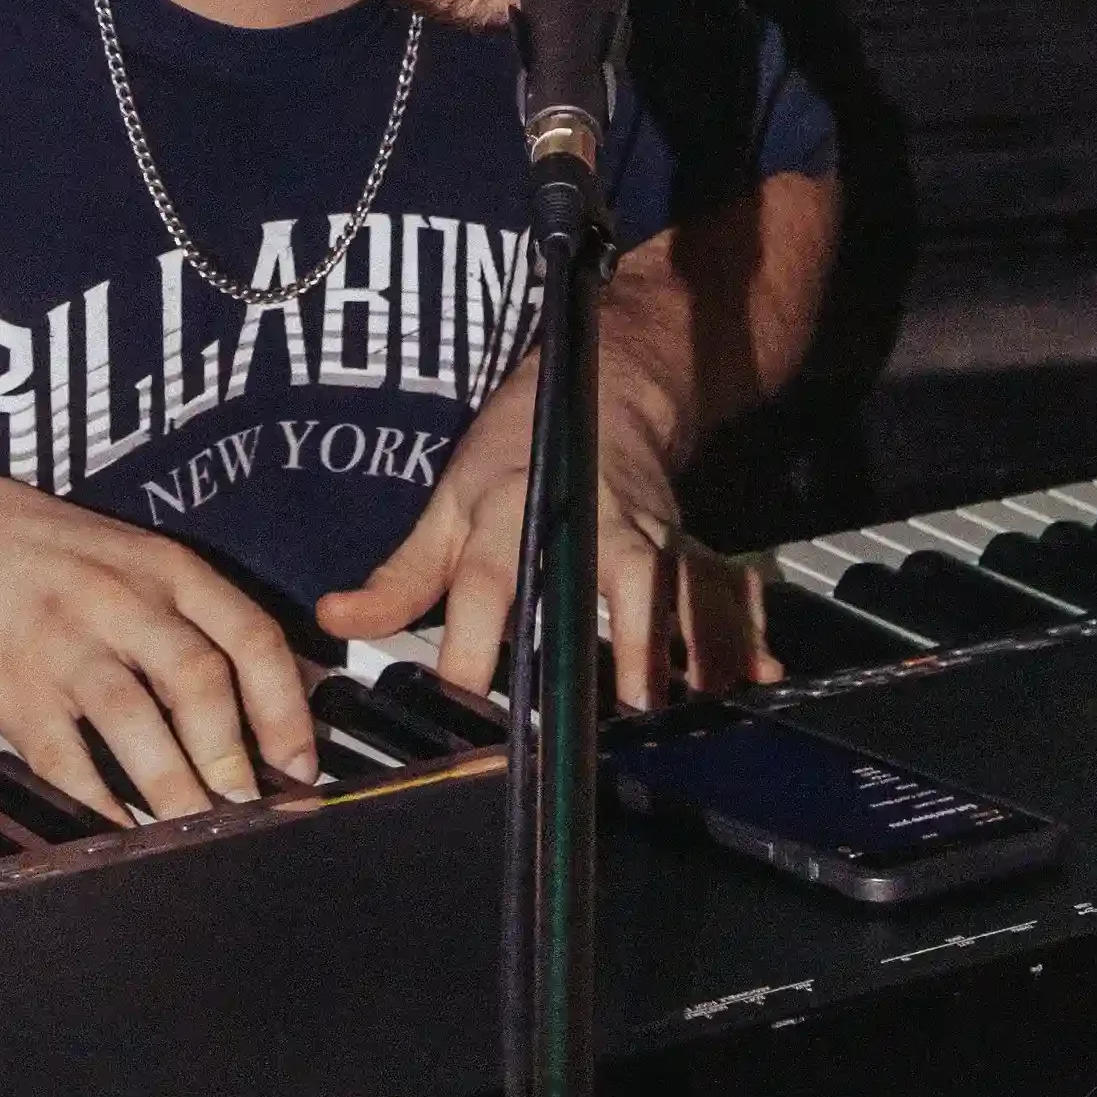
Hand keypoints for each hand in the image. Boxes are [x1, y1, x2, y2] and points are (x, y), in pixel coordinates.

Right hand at [0, 469, 317, 822]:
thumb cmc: (33, 553)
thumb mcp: (126, 557)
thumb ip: (192, 614)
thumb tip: (277, 685)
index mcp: (164, 568)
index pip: (250, 636)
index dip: (285, 707)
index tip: (300, 764)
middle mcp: (121, 600)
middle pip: (200, 681)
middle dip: (234, 755)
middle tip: (249, 808)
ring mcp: (65, 642)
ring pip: (137, 720)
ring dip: (175, 787)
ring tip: (196, 833)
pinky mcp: (13, 686)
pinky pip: (64, 757)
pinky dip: (95, 803)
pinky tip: (115, 835)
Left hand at [314, 323, 779, 710]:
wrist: (604, 385)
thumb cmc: (517, 452)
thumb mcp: (450, 504)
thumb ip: (401, 577)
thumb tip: (336, 619)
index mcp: (515, 517)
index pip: (491, 586)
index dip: (476, 646)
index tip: (467, 701)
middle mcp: (590, 523)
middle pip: (611, 580)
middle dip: (626, 640)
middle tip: (624, 711)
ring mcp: (649, 531)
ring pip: (681, 586)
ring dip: (691, 645)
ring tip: (693, 704)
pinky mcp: (688, 542)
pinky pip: (724, 586)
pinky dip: (744, 629)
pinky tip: (759, 671)